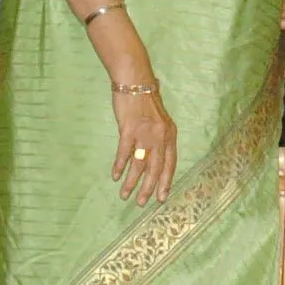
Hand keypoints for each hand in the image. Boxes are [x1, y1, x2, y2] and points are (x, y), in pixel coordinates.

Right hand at [112, 86, 176, 205]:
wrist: (136, 82)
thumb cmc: (146, 102)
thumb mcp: (160, 121)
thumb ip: (159, 139)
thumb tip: (155, 159)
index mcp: (170, 134)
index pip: (170, 163)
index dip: (166, 181)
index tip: (161, 197)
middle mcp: (160, 136)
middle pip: (155, 168)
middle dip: (149, 188)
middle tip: (142, 203)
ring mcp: (145, 133)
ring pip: (139, 164)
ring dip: (131, 182)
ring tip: (124, 195)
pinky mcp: (129, 129)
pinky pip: (124, 153)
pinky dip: (119, 166)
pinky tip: (115, 176)